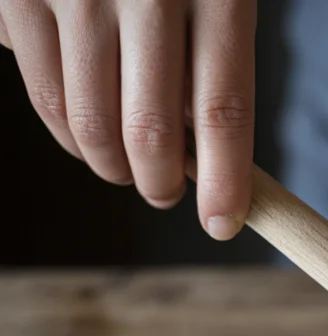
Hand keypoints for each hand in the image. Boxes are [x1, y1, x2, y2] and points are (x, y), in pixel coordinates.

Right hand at [0, 0, 255, 238]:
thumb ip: (210, 61)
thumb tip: (199, 154)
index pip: (223, 110)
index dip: (224, 180)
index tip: (224, 222)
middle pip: (149, 131)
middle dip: (159, 184)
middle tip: (164, 192)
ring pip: (87, 122)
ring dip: (109, 163)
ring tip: (124, 164)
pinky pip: (41, 89)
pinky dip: (64, 126)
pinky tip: (84, 125)